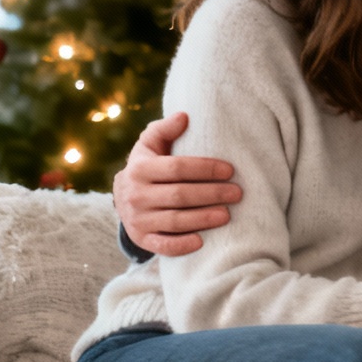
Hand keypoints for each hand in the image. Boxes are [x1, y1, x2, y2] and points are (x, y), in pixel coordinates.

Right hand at [113, 112, 241, 255]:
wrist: (124, 197)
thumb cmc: (148, 165)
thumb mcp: (151, 145)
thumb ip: (165, 129)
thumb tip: (184, 116)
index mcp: (140, 169)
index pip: (177, 168)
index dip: (205, 169)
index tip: (230, 170)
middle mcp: (136, 195)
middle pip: (180, 195)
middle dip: (212, 194)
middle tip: (237, 193)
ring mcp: (138, 219)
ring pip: (175, 220)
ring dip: (203, 219)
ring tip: (227, 214)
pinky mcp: (143, 239)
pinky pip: (163, 245)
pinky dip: (182, 245)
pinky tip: (202, 241)